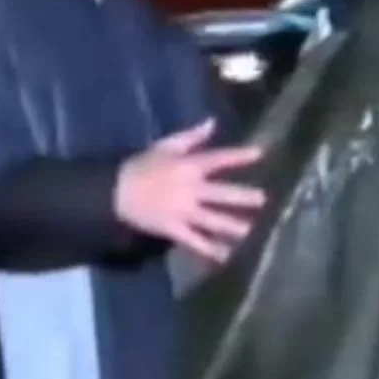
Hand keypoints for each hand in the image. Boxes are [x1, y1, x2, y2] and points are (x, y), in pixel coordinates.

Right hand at [113, 119, 264, 262]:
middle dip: (243, 197)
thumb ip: (191, 137)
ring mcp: (183, 211)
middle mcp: (190, 189)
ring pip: (212, 220)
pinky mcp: (174, 229)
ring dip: (232, 226)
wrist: (116, 191)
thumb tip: (212, 123)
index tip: (260, 154)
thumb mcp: (165, 146)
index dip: (239, 156)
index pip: (218, 159)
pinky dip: (210, 250)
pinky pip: (194, 241)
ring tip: (249, 231)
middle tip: (262, 200)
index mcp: (188, 166)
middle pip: (221, 194)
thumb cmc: (141, 166)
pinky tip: (225, 256)